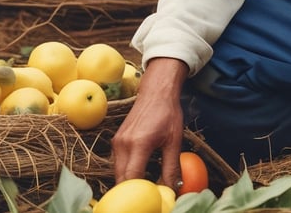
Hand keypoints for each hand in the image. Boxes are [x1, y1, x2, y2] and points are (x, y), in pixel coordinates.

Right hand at [112, 57, 188, 187]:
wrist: (156, 91)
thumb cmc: (168, 113)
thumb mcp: (174, 140)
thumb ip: (172, 167)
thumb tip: (175, 189)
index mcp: (138, 143)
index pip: (132, 178)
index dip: (139, 193)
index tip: (150, 200)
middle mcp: (123, 144)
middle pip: (121, 179)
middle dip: (132, 192)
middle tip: (147, 198)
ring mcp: (117, 142)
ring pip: (118, 173)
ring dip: (129, 183)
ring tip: (145, 188)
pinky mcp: (116, 141)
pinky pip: (118, 164)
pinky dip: (126, 173)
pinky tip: (140, 175)